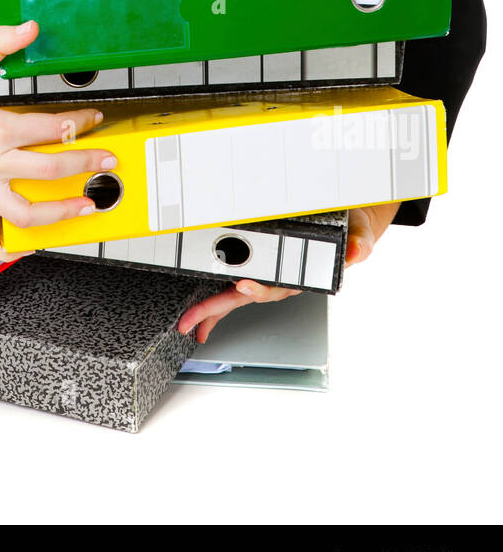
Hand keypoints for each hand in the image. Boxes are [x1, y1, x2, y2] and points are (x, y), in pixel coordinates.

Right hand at [0, 20, 114, 262]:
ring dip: (58, 215)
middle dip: (84, 166)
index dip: (79, 123)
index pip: (49, 129)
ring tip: (84, 207)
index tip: (95, 118)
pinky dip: (5, 248)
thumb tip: (30, 28)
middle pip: (47, 172)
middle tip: (107, 162)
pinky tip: (26, 247)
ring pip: (22, 215)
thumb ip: (2, 42)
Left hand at [177, 201, 402, 343]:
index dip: (260, 288)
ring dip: (214, 309)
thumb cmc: (349, 233)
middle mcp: (282, 281)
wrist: (348, 228)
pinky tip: (205, 315)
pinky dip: (220, 298)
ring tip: (193, 323)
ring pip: (237, 295)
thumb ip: (359, 244)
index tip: (243, 284)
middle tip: (194, 322)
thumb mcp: (359, 234)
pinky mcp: (261, 268)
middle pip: (247, 296)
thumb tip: (357, 250)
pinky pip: (238, 285)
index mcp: (301, 276)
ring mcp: (270, 277)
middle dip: (218, 309)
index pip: (277, 285)